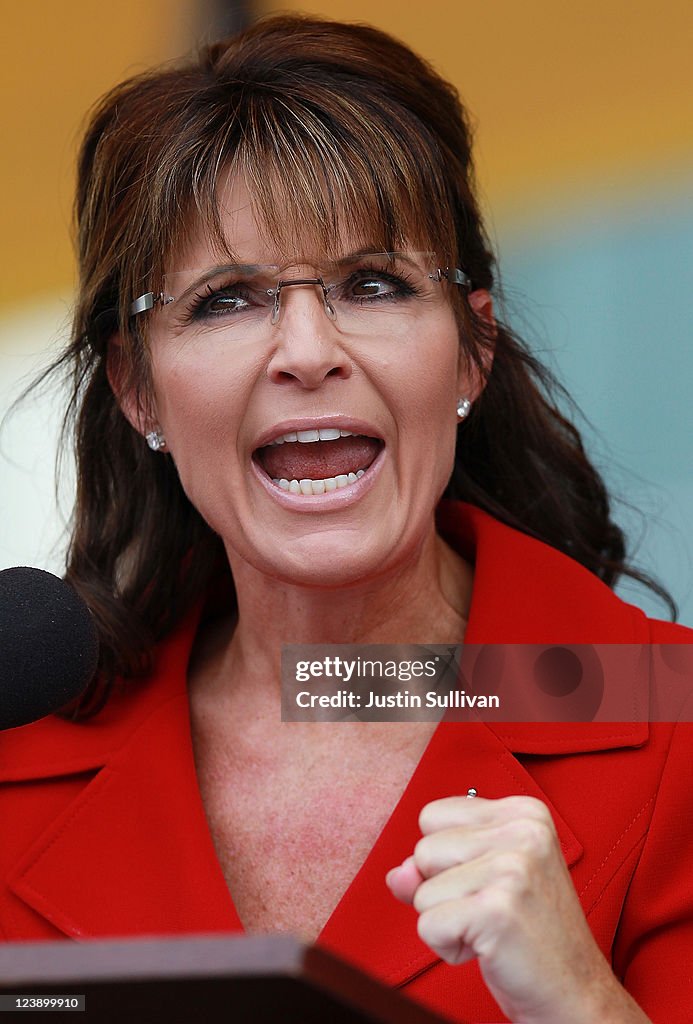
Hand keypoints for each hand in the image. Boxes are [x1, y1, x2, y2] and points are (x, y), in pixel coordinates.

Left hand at [386, 795, 648, 1023]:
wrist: (574, 992)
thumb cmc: (531, 933)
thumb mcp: (485, 879)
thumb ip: (435, 867)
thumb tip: (398, 874)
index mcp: (523, 812)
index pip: (433, 815)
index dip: (446, 858)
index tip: (487, 882)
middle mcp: (523, 831)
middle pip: (423, 850)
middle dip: (443, 889)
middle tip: (491, 910)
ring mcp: (512, 868)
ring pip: (421, 890)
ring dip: (446, 919)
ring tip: (489, 928)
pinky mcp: (497, 909)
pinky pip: (428, 924)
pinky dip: (447, 946)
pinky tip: (486, 948)